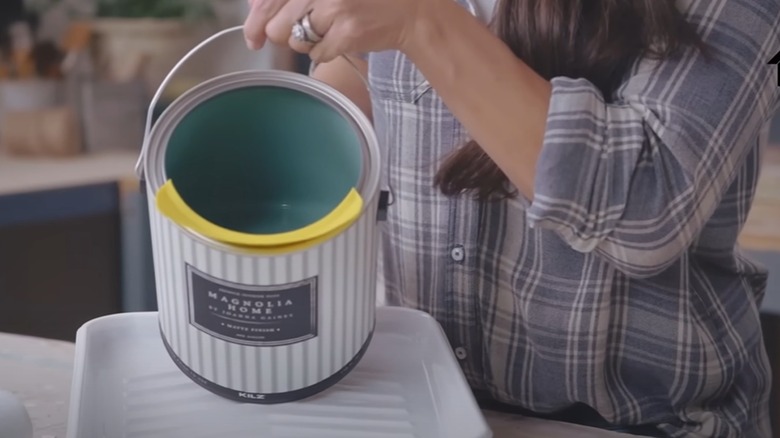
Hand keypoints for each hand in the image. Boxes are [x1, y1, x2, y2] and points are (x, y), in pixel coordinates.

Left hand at [243, 0, 427, 62]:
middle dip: (285, 34)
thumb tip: (253, 9)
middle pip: (276, 25)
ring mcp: (334, 7)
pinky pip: (318, 54)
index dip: (255, 19)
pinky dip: (327, 52)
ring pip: (295, 41)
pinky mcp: (348, 32)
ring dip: (308, 42)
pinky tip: (342, 39)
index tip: (253, 35)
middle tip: (306, 31)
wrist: (411, 9)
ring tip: (331, 29)